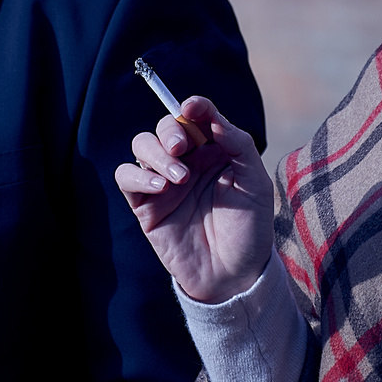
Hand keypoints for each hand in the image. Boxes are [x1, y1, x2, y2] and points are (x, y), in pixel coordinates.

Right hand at [115, 95, 274, 303]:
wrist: (234, 275)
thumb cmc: (249, 228)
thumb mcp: (255, 183)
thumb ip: (238, 145)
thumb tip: (213, 118)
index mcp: (214, 151)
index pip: (197, 116)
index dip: (194, 106)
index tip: (192, 107)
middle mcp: (187, 162)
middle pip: (165, 127)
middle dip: (170, 130)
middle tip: (183, 148)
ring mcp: (164, 182)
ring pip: (142, 145)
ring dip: (156, 153)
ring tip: (178, 177)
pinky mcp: (145, 205)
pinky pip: (126, 177)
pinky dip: (137, 175)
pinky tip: (161, 187)